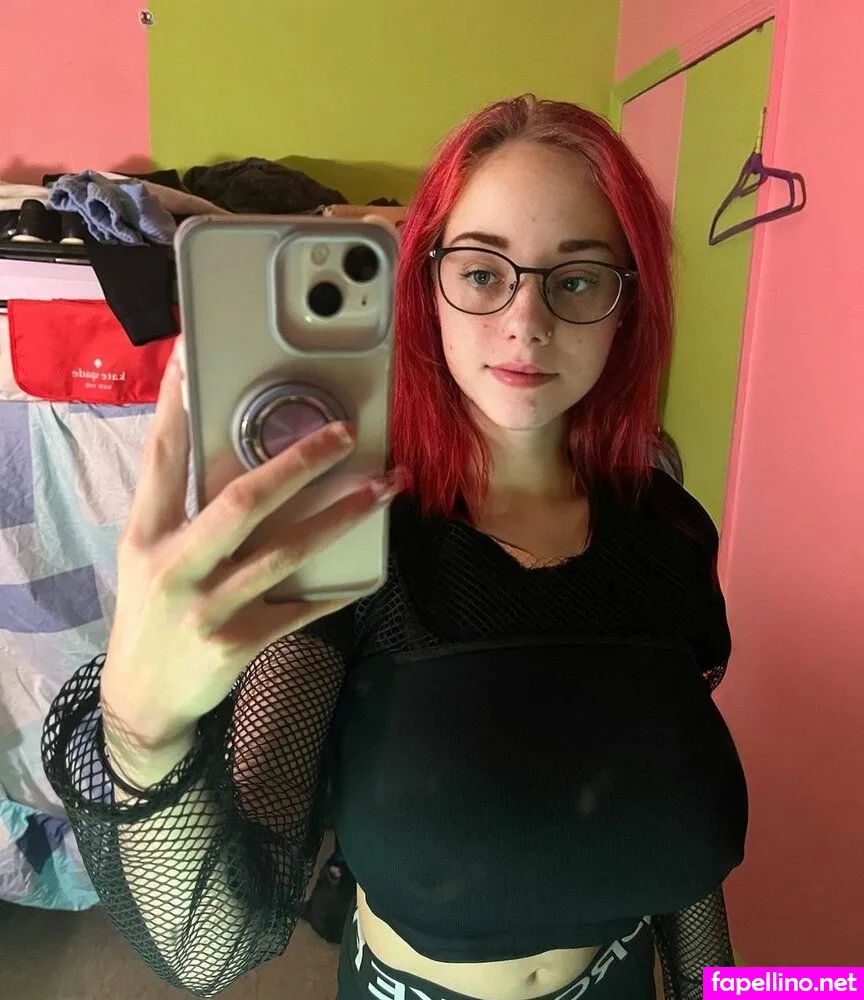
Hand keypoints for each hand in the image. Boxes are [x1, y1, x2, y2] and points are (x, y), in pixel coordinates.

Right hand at [100, 345, 399, 752]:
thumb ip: (183, 512)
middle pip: (241, 501)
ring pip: (284, 551)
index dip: (174, 407)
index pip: (160, 458)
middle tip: (344, 433)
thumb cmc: (151, 614)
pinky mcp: (237, 643)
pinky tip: (368, 570)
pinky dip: (335, 588)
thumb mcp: (147, 558)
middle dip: (298, 463)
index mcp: (144, 535)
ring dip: (340, 516)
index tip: (189, 360)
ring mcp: (206, 608)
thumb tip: (238, 460)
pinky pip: (300, 608)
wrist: (143, 700)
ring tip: (382, 487)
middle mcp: (173, 566)